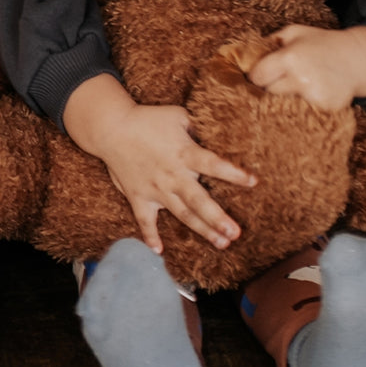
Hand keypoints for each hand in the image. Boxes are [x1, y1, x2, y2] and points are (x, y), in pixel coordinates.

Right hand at [63, 74, 256, 253]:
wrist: (112, 128)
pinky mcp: (139, 197)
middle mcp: (173, 175)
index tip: (253, 182)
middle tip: (235, 234)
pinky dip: (150, 237)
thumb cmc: (147, 118)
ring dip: (202, 230)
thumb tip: (219, 130)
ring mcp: (155, 189)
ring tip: (222, 244)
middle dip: (218, 218)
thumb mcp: (177, 115)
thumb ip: (198, 125)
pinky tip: (159, 251)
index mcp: (184, 153)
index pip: (214, 164)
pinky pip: (145, 221)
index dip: (234, 173)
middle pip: (199, 201)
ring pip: (182, 214)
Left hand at [249, 24, 365, 111]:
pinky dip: (304, 106)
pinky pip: (304, 112)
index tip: (259, 77)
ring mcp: (315, 96)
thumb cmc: (323, 43)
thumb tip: (244, 53)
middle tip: (277, 83)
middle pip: (269, 94)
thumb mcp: (295, 32)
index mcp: (290, 58)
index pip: (258, 77)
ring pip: (284, 105)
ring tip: (295, 88)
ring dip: (285, 100)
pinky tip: (312, 95)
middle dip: (269, 89)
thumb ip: (270, 41)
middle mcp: (301, 79)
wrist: (359, 58)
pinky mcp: (327, 108)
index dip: (256, 77)